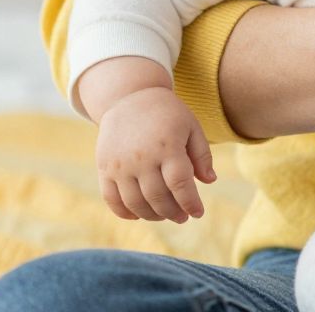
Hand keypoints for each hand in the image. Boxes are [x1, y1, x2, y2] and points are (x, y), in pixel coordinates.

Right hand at [96, 86, 216, 222]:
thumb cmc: (167, 113)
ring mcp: (120, 164)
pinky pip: (112, 199)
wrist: (129, 97)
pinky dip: (125, 213)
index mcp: (167, 145)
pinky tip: (139, 214)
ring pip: (135, 203)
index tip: (198, 212)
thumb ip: (201, 155)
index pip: (180, 184)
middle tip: (183, 217)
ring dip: (152, 216)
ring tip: (164, 215)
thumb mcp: (191, 126)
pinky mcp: (104, 168)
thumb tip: (209, 181)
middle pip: (158, 197)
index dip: (190, 203)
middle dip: (173, 213)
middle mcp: (141, 157)